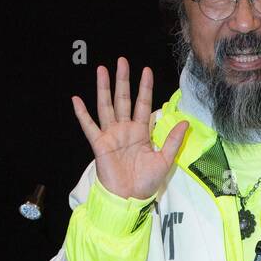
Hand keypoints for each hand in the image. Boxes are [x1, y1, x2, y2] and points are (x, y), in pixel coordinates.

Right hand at [72, 57, 188, 200]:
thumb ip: (173, 141)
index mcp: (141, 132)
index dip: (144, 88)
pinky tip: (76, 100)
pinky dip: (82, 113)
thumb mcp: (164, 161)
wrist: (129, 199)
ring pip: (106, 106)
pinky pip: (89, 126)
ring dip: (103, 88)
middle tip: (121, 61)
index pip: (143, 104)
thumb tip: (185, 122)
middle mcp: (125, 130)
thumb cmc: (145, 182)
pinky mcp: (99, 144)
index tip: (146, 70)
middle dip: (123, 80)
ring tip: (101, 70)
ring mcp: (111, 135)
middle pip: (123, 99)